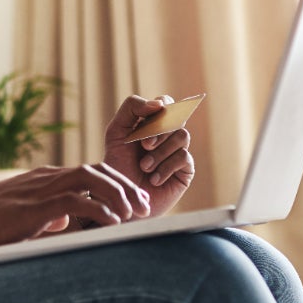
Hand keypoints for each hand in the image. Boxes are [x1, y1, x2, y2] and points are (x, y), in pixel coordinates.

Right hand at [0, 163, 150, 252]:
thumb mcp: (19, 218)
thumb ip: (44, 217)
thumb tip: (64, 222)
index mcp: (42, 180)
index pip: (88, 172)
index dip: (115, 184)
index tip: (133, 202)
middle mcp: (45, 179)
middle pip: (97, 170)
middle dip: (125, 186)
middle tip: (143, 206)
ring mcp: (39, 190)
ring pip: (91, 180)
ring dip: (118, 195)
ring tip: (134, 214)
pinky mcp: (35, 207)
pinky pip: (77, 201)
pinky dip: (99, 210)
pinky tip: (112, 224)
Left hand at [103, 95, 195, 216]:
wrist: (121, 199)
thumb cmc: (117, 165)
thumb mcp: (116, 132)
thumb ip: (132, 108)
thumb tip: (159, 103)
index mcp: (152, 123)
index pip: (166, 103)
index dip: (162, 106)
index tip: (148, 118)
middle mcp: (168, 135)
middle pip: (176, 117)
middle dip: (159, 131)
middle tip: (144, 146)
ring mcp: (178, 151)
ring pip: (182, 135)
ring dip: (161, 151)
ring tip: (144, 167)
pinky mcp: (185, 169)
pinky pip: (184, 157)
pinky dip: (166, 167)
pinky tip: (154, 179)